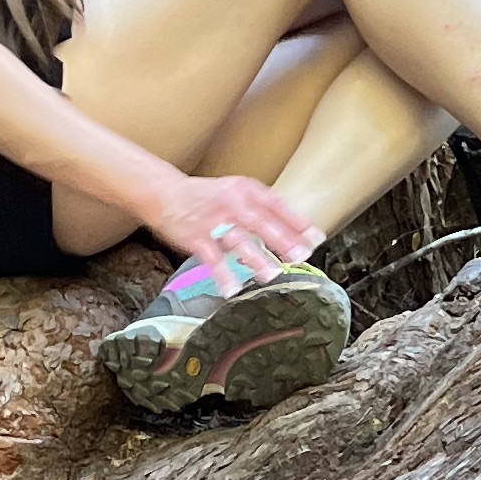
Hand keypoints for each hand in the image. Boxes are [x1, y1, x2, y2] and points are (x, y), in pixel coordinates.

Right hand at [149, 171, 315, 283]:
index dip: (297, 222)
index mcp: (245, 190)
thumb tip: (293, 230)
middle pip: (260, 223)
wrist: (164, 193)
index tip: (316, 238)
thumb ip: (262, 208)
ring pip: (238, 241)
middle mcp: (231, 203)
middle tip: (300, 256)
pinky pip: (211, 259)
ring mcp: (213, 221)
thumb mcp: (236, 191)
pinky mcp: (196, 237)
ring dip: (255, 259)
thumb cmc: (206, 197)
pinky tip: (231, 289)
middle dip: (282, 240)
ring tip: (270, 275)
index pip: (277, 205)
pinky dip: (222, 275)